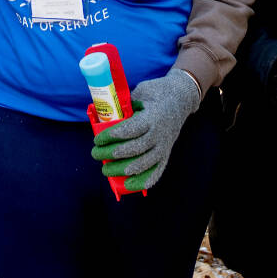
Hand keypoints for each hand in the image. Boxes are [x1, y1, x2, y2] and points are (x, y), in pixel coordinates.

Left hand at [91, 71, 202, 189]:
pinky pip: (156, 171)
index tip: (98, 139)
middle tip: (95, 153)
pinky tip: (128, 184)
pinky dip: (143, 181)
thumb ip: (126, 106)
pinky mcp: (166, 153)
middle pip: (136, 148)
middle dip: (113, 153)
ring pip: (144, 163)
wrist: (181, 98)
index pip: (132, 129)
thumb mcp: (140, 93)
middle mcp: (160, 134)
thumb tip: (104, 116)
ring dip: (123, 169)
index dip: (113, 136)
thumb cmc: (156, 94)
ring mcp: (164, 146)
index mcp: (153, 117)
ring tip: (106, 169)